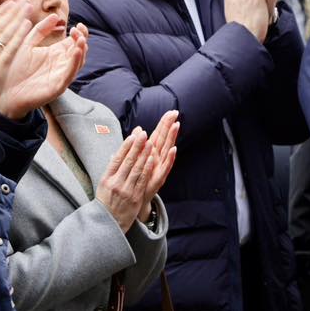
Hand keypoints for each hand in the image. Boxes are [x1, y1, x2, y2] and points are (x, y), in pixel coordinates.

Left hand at [0, 1, 88, 117]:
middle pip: (79, 50)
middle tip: (79, 29)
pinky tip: (76, 52)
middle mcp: (61, 64)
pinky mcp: (57, 87)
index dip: (79, 33)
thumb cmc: (14, 69)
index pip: (73, 42)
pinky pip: (69, 74)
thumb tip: (55, 16)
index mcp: (55, 54)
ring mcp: (60, 76)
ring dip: (81, 50)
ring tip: (80, 39)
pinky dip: (75, 63)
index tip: (78, 24)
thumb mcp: (27, 44)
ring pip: (78, 62)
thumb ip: (40, 30)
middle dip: (82, 39)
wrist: (4, 92)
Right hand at [96, 111, 179, 230]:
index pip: (117, 159)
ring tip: (150, 143)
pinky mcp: (135, 198)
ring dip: (144, 155)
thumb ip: (111, 169)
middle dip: (137, 147)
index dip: (126, 146)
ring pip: (136, 169)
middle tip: (143, 134)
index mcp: (106, 178)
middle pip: (128, 162)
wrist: (108, 223)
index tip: (133, 135)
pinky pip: (142, 180)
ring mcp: (126, 191)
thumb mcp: (103, 184)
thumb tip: (116, 153)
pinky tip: (152, 159)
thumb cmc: (106, 201)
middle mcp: (116, 183)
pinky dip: (147, 169)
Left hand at [136, 110, 179, 224]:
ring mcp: (159, 167)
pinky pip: (166, 166)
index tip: (171, 111)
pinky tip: (174, 149)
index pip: (158, 134)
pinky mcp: (159, 177)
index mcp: (150, 152)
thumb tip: (137, 129)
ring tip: (176, 126)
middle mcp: (157, 158)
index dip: (164, 123)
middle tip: (176, 113)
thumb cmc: (135, 179)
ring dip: (172, 138)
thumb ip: (136, 144)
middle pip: (164, 138)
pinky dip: (170, 158)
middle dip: (170, 126)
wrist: (135, 199)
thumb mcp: (133, 159)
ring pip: (167, 150)